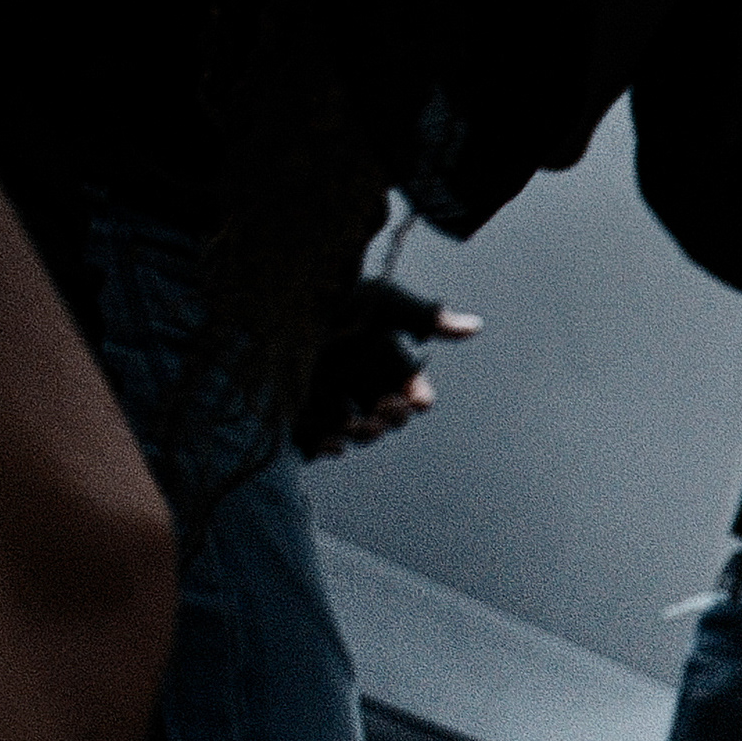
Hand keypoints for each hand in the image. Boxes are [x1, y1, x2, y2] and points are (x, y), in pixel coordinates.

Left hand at [293, 283, 476, 458]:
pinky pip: (313, 438)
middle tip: (389, 411)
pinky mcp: (290, 408)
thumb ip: (424, 316)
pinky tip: (333, 443)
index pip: (406, 382)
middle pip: (385, 410)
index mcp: (375, 353)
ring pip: (355, 427)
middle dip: (393, 416)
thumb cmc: (326, 294)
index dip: (416, 393)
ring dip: (366, 432)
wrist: (264, 298)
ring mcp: (322, 394)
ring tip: (360, 426)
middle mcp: (352, 375)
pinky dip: (327, 445)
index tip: (419, 400)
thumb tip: (477, 326)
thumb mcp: (378, 300)